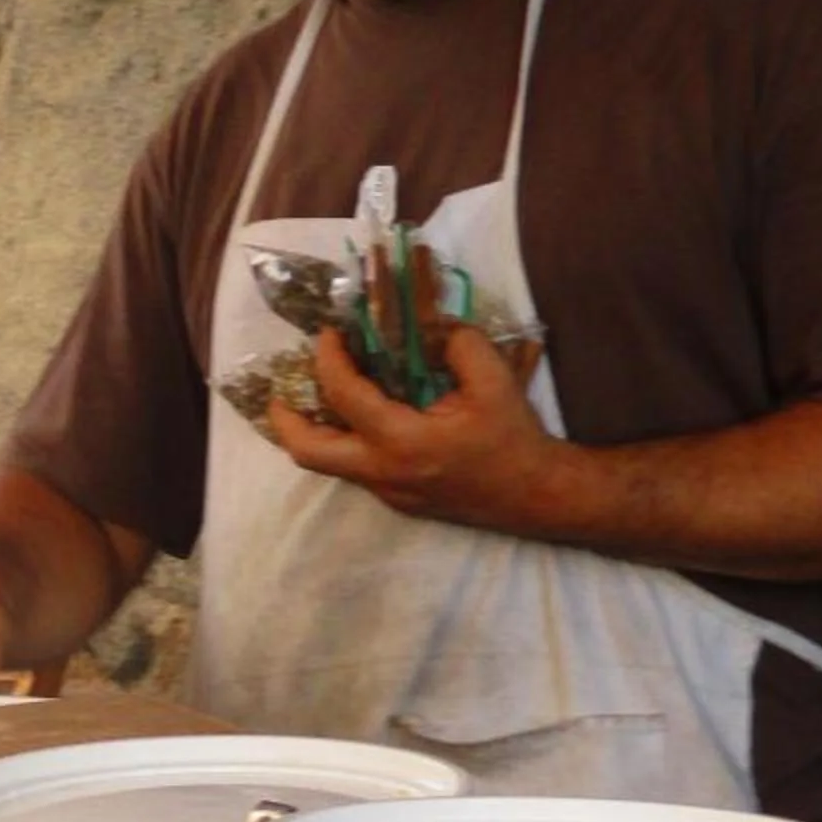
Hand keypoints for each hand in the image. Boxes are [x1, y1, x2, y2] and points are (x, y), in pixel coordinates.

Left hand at [267, 323, 562, 528]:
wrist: (537, 496)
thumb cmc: (515, 439)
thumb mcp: (496, 380)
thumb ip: (459, 344)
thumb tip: (430, 323)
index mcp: (404, 441)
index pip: (344, 396)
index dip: (328, 359)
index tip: (326, 334)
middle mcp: (382, 472)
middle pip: (306, 452)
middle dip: (284, 417)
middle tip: (284, 387)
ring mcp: (384, 491)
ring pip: (325, 464)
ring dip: (311, 429)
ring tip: (313, 396)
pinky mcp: (394, 499)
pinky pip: (352, 467)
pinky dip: (343, 438)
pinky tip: (355, 415)